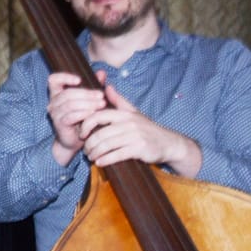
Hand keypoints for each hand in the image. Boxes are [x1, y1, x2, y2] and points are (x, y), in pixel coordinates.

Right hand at [45, 70, 106, 162]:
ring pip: (70, 104)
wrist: (75, 140)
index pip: (53, 80)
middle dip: (86, 93)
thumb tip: (101, 72)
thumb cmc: (82, 118)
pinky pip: (71, 116)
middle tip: (101, 95)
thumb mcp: (89, 99)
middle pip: (67, 93)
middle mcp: (53, 103)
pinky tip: (93, 113)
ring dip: (88, 103)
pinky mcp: (59, 124)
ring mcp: (55, 114)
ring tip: (101, 104)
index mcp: (57, 94)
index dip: (64, 77)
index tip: (79, 80)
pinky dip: (83, 114)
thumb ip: (94, 85)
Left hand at [80, 79, 201, 174]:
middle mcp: (129, 123)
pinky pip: (116, 154)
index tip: (81, 134)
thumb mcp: (133, 112)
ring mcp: (134, 136)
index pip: (98, 116)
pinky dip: (105, 160)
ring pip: (106, 145)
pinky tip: (99, 162)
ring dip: (95, 153)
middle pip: (100, 134)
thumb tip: (107, 87)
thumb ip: (118, 101)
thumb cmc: (146, 128)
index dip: (86, 125)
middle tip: (85, 150)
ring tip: (91, 157)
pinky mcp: (139, 148)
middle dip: (89, 144)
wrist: (168, 143)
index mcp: (124, 114)